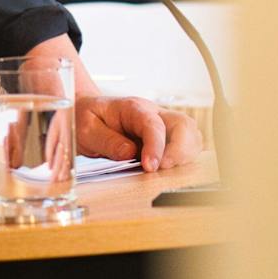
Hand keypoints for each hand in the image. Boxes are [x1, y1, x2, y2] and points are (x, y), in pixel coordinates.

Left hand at [75, 96, 202, 171]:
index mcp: (133, 108)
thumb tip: (130, 153)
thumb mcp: (87, 128)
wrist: (87, 113)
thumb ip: (107, 140)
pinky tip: (168, 168)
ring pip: (191, 134)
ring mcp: (162, 125)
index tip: (151, 167)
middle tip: (162, 170)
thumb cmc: (88, 118)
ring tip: (166, 170)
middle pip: (183, 125)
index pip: (153, 125)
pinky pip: (186, 145)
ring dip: (185, 155)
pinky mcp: (165, 138)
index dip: (156, 147)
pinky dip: (184, 158)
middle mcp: (153, 113)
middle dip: (180, 150)